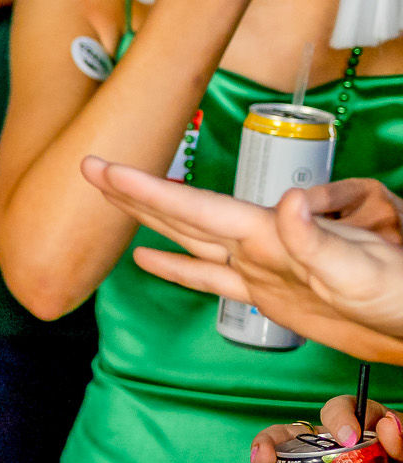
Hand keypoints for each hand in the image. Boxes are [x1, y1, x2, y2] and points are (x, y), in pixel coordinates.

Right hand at [85, 158, 402, 357]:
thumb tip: (288, 204)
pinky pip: (210, 279)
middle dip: (137, 191)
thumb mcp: (364, 268)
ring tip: (110, 198)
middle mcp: (260, 245)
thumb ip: (319, 240)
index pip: (199, 208)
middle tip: (91, 167)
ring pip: (191, 238)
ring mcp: (261, 268)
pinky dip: (177, 269)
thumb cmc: (402, 292)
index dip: (149, 190)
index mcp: (272, 236)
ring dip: (149, 217)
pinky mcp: (268, 294)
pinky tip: (150, 259)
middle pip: (185, 213)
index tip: (107, 170)